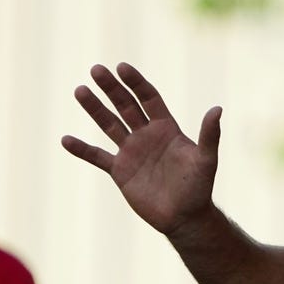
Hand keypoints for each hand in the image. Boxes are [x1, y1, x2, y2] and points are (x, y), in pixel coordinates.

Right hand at [61, 63, 221, 235]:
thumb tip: (217, 108)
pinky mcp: (120, 171)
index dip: (136, 83)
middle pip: (126, 105)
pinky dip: (82, 150)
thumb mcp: (206, 159)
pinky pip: (98, 157)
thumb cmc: (199, 187)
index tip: (122, 67)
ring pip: (109, 125)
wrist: (185, 216)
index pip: (149, 98)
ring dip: (95, 109)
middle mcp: (147, 135)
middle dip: (112, 88)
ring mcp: (132, 152)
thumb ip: (209, 134)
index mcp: (167, 128)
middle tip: (96, 69)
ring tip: (80, 90)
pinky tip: (66, 139)